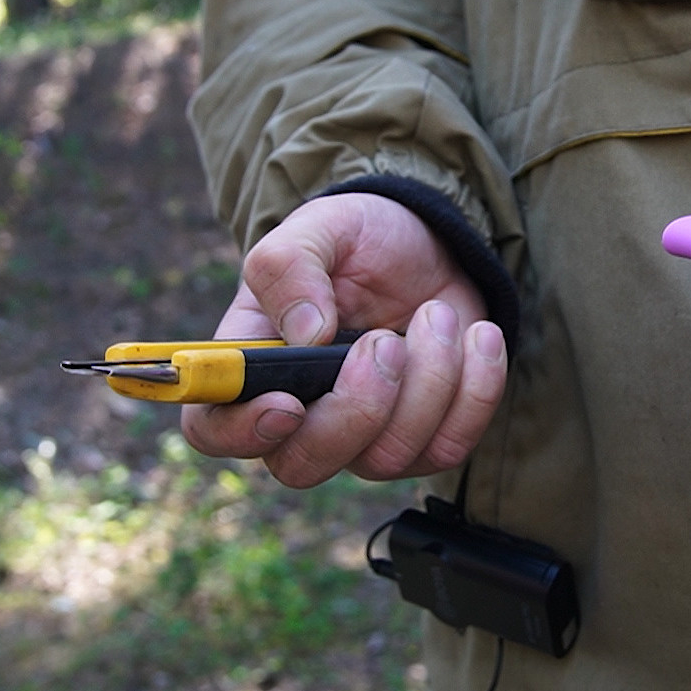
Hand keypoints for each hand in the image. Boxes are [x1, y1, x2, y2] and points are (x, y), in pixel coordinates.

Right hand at [181, 193, 506, 486]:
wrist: (431, 244)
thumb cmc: (359, 239)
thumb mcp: (321, 226)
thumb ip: (292, 265)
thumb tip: (305, 332)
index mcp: (254, 365)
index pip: (213, 430)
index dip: (240, 432)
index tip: (287, 402)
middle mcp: (302, 414)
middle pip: (302, 464)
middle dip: (355, 408)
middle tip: (387, 340)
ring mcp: (364, 436)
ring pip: (385, 457)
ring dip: (426, 380)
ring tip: (437, 313)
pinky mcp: (427, 438)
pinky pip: (449, 446)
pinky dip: (475, 388)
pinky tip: (477, 336)